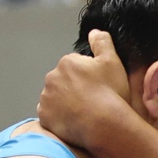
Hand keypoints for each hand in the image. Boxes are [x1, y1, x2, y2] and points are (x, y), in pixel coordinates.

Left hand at [37, 29, 131, 149]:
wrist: (104, 125)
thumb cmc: (110, 93)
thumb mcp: (113, 62)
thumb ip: (102, 42)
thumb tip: (93, 32)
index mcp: (67, 62)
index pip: (74, 66)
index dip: (87, 76)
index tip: (97, 86)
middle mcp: (52, 78)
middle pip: (63, 81)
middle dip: (73, 88)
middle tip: (91, 100)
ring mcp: (46, 98)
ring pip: (55, 98)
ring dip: (65, 103)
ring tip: (83, 113)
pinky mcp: (44, 117)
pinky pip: (50, 115)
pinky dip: (59, 117)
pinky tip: (74, 122)